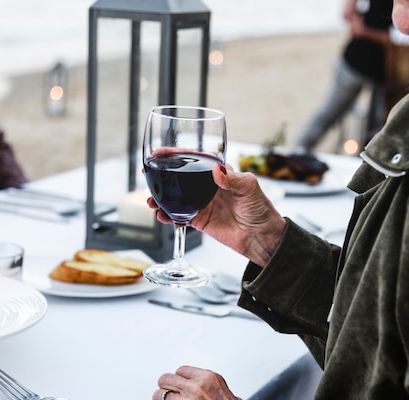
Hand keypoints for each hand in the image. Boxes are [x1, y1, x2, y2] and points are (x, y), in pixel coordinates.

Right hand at [147, 163, 285, 266]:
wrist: (262, 237)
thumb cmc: (260, 209)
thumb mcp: (250, 189)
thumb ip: (233, 180)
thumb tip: (217, 170)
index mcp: (219, 173)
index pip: (194, 159)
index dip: (176, 155)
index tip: (160, 152)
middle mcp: (207, 186)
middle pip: (179, 177)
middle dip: (161, 174)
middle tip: (146, 172)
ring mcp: (201, 203)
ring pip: (175, 196)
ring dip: (160, 197)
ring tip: (150, 199)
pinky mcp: (199, 220)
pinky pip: (178, 216)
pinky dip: (167, 216)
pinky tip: (161, 215)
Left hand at [153, 365, 258, 399]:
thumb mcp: (226, 392)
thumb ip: (209, 386)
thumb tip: (195, 384)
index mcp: (208, 379)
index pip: (181, 370)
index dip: (179, 377)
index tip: (179, 381)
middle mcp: (196, 390)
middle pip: (166, 380)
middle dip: (166, 386)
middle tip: (167, 391)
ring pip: (160, 398)